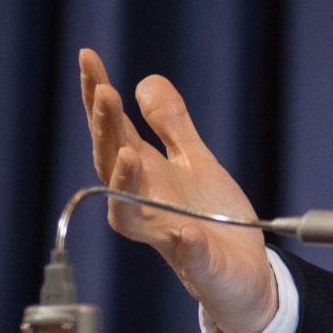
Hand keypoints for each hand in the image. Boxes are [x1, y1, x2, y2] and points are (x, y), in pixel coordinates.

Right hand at [77, 48, 277, 332]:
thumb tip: (143, 80)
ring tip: (129, 155)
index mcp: (147, 175)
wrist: (244, 275)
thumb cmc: (213, 217)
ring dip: (126, 184)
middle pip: (113, 164)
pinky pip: (189, 255)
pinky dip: (187, 244)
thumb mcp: (195, 160)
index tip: (88, 58)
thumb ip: (171, 124)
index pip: (115, 131)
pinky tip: (187, 231)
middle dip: (105, 130)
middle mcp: (147, 205)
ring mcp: (169, 237)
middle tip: (103, 93)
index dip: (98, 95)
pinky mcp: (199, 265)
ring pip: (131, 215)